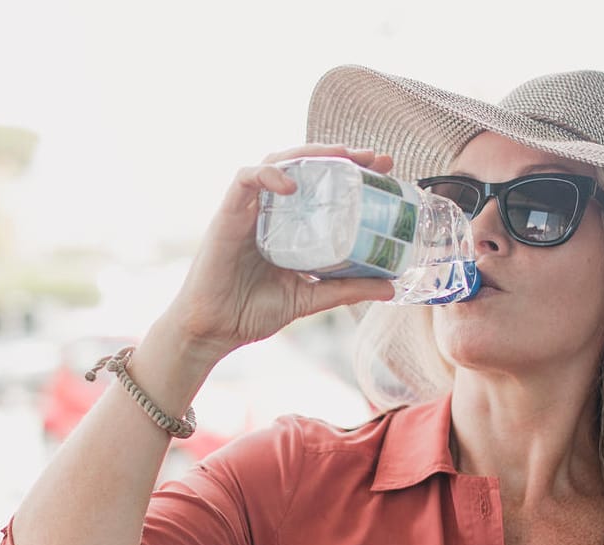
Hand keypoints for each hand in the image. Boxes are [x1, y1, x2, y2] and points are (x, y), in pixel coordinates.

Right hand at [164, 144, 396, 363]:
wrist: (213, 331)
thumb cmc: (250, 312)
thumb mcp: (310, 299)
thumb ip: (346, 289)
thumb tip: (390, 287)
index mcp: (288, 225)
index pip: (321, 185)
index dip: (351, 171)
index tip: (383, 167)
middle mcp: (269, 211)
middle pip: (303, 166)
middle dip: (338, 155)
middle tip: (371, 157)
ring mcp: (248, 210)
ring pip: (276, 162)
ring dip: (308, 154)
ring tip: (339, 155)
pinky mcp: (226, 216)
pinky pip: (245, 180)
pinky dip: (267, 175)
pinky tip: (290, 184)